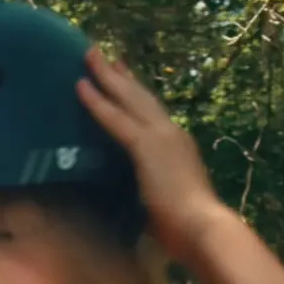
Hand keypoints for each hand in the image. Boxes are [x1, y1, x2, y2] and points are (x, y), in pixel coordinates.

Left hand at [75, 47, 236, 265]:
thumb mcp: (164, 204)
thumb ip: (151, 196)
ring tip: (89, 55)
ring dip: (107, 76)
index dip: (137, 97)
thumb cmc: (186, 229)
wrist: (202, 228)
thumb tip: (138, 205)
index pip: (153, 116)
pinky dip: (97, 101)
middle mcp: (172, 135)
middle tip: (103, 55)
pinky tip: (80, 86)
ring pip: (129, 98)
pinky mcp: (147, 146)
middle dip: (121, 76)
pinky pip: (116, 118)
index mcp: (178, 149)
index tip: (125, 78)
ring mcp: (161, 137)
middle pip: (142, 98)